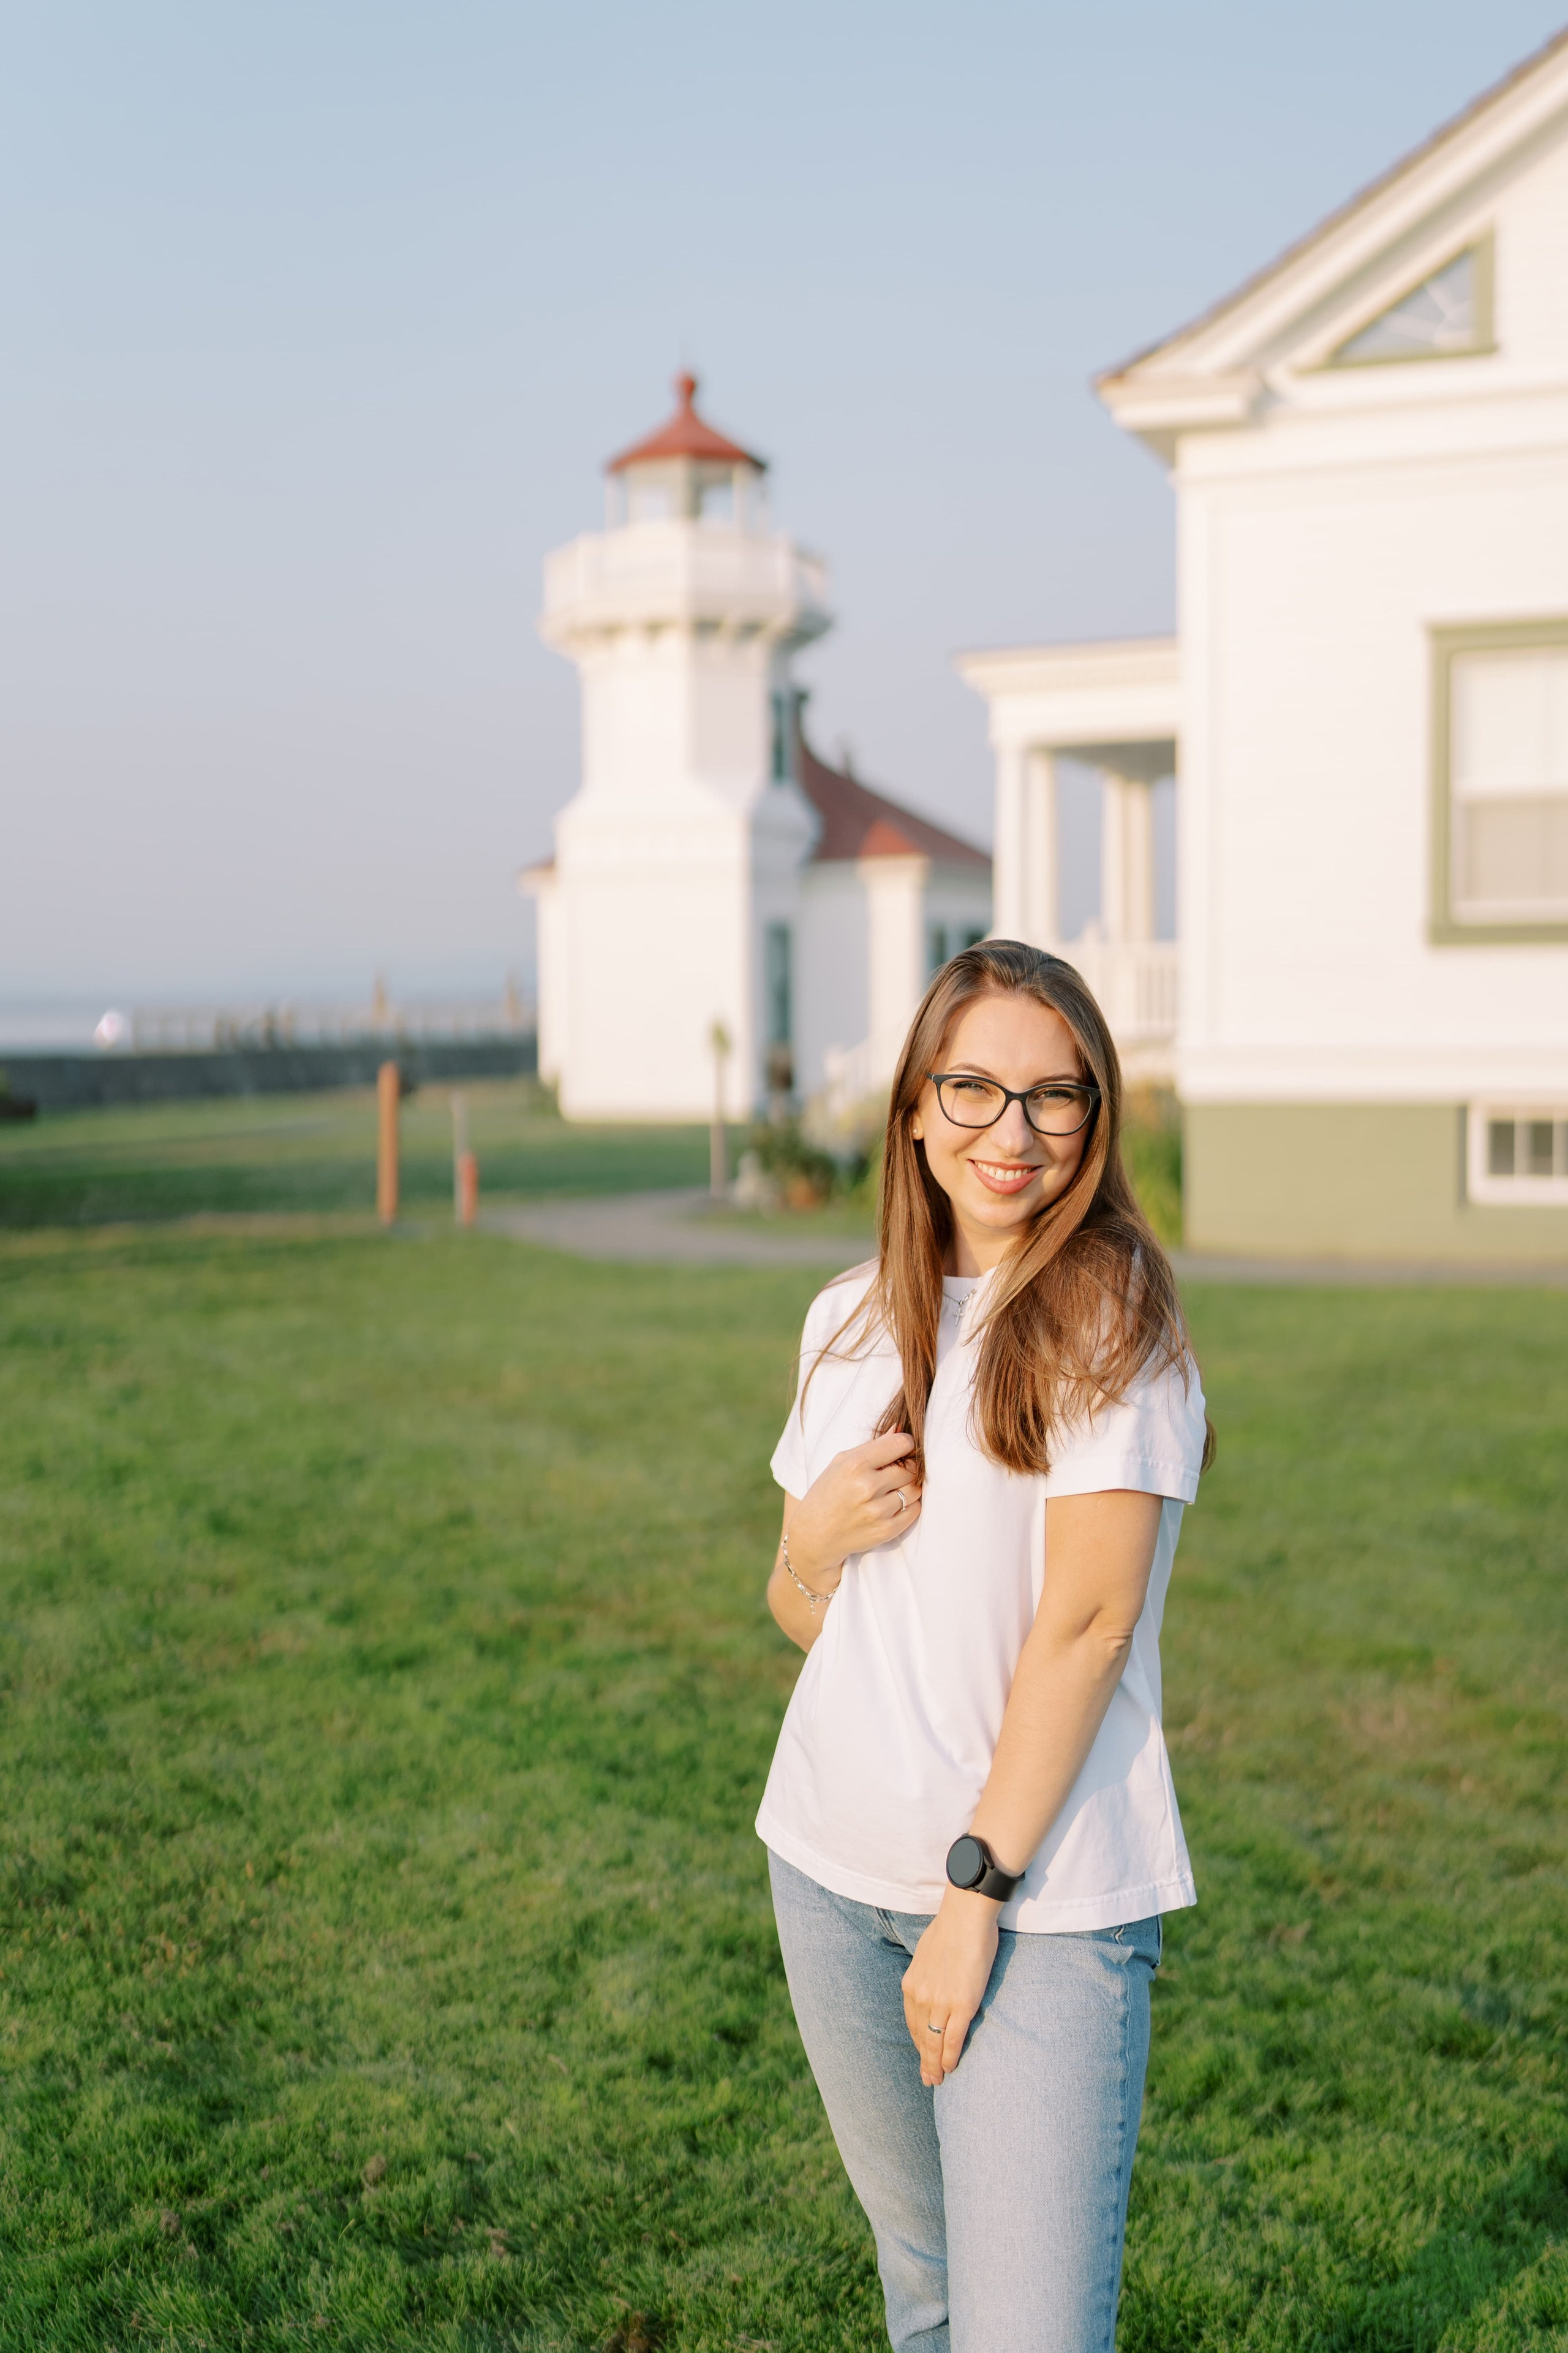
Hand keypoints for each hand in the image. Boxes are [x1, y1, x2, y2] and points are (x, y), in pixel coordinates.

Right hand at [786, 1432, 921, 1593]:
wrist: (814, 1535)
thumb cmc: (827, 1493)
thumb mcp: (841, 1462)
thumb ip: (872, 1446)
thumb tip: (899, 1430)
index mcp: (855, 1465)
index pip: (901, 1444)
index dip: (906, 1444)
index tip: (902, 1448)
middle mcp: (867, 1487)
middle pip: (911, 1468)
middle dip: (908, 1467)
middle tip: (897, 1470)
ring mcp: (877, 1511)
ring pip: (915, 1489)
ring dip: (909, 1487)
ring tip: (894, 1488)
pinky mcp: (885, 1531)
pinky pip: (914, 1510)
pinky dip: (910, 1505)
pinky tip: (895, 1503)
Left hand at [901, 1891, 999, 2086]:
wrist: (965, 1916)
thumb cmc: (951, 1929)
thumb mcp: (927, 1953)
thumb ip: (928, 1973)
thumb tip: (933, 1980)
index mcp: (912, 1985)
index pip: (913, 2022)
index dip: (918, 2042)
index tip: (922, 2055)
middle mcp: (921, 1997)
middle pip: (921, 2037)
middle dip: (924, 2060)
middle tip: (929, 2079)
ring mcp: (940, 2003)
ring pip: (934, 2043)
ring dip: (936, 2065)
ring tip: (939, 2080)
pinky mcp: (961, 2005)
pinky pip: (952, 2039)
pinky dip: (950, 2056)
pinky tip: (951, 2067)